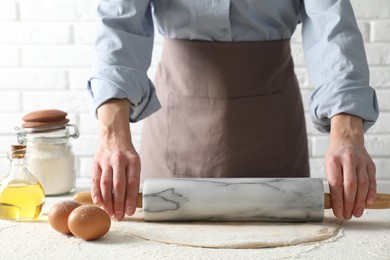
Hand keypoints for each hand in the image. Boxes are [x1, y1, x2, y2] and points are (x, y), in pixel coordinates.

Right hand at [91, 99, 140, 220]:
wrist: (114, 138)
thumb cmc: (127, 156)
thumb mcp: (135, 164)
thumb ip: (133, 180)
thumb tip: (131, 204)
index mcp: (133, 161)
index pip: (132, 182)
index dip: (131, 199)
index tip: (130, 212)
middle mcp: (119, 160)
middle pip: (119, 185)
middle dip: (119, 203)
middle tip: (119, 217)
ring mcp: (106, 161)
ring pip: (106, 184)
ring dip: (107, 201)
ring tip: (110, 213)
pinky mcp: (95, 163)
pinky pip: (95, 180)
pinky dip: (96, 193)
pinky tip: (98, 203)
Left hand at [325, 114, 375, 218]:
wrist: (347, 139)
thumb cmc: (335, 156)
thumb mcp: (328, 164)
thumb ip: (332, 181)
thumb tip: (334, 203)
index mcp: (333, 160)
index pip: (336, 183)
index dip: (337, 200)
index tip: (337, 212)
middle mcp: (348, 160)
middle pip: (350, 185)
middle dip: (349, 203)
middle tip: (347, 215)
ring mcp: (361, 161)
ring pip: (362, 184)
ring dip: (360, 202)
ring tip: (356, 213)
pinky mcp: (370, 164)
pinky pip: (372, 180)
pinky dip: (371, 193)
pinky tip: (368, 203)